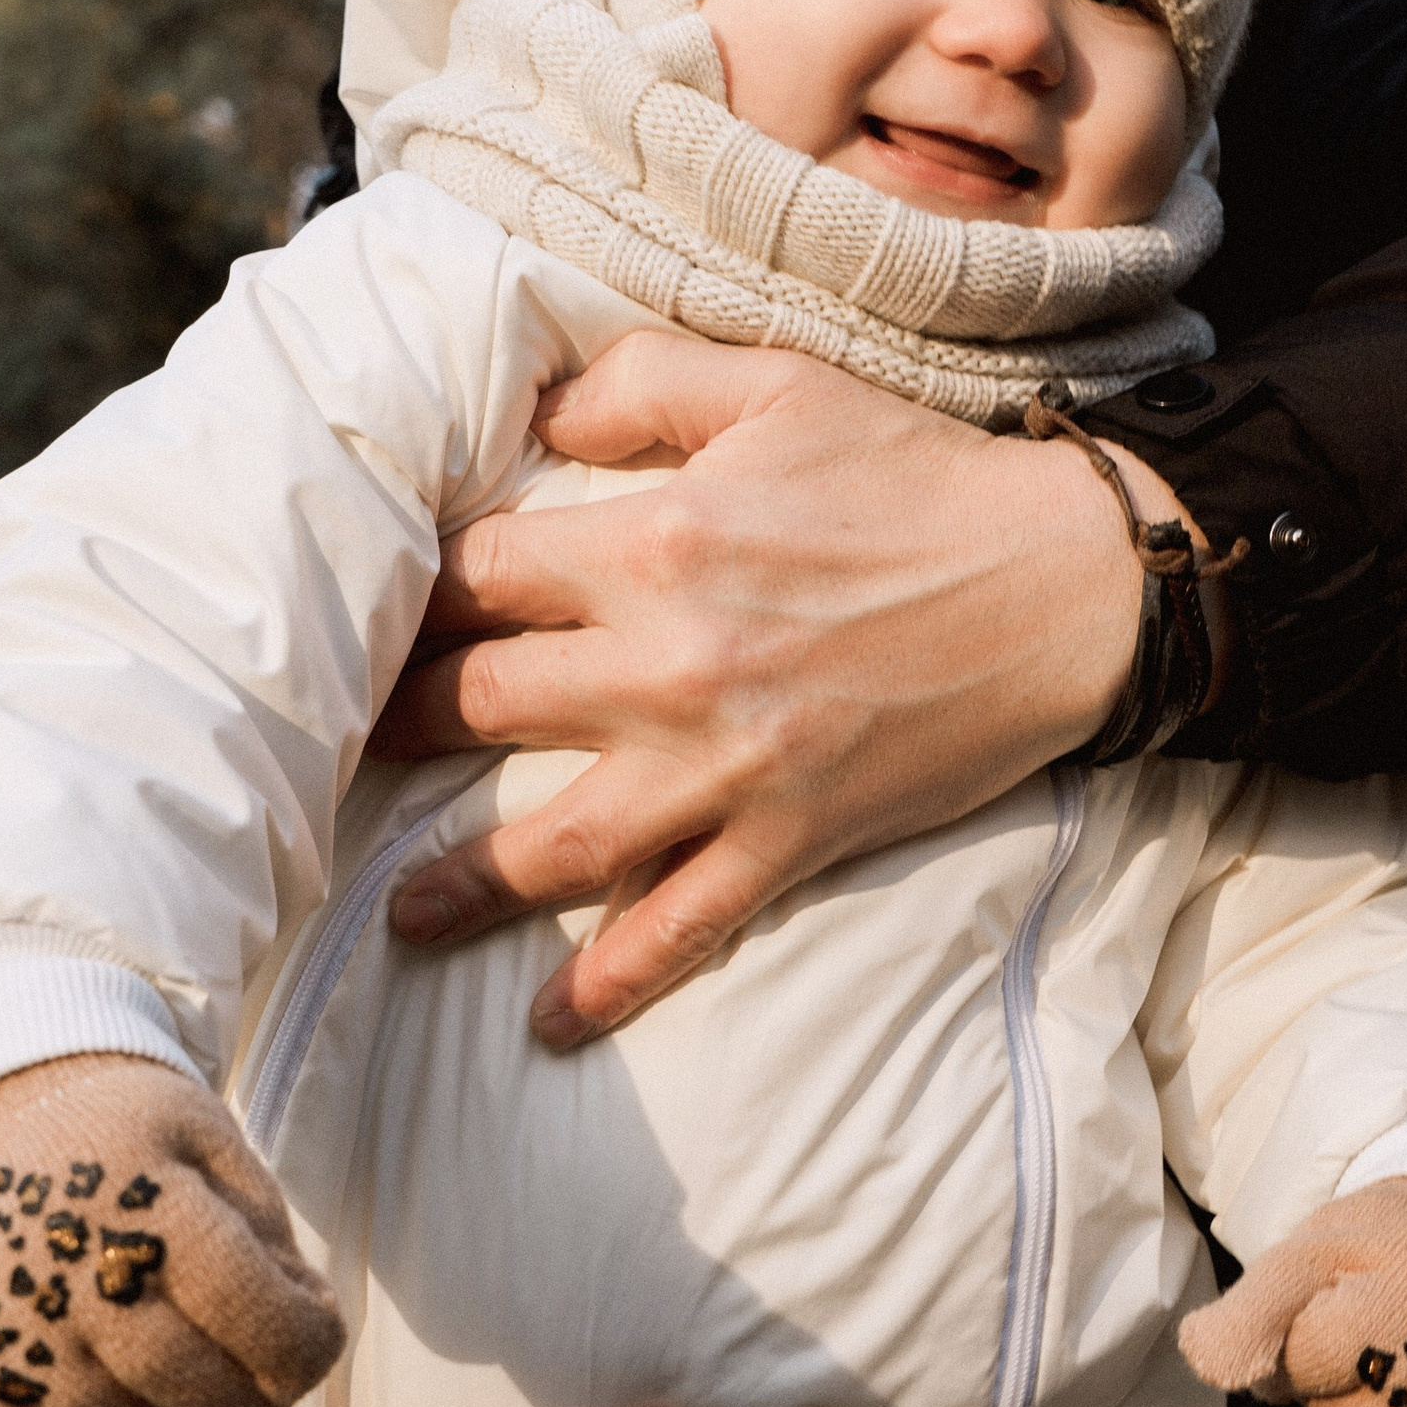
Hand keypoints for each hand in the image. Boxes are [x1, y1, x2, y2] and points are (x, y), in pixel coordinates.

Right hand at [0, 1054, 344, 1406]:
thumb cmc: (132, 1142)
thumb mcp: (214, 1146)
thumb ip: (268, 1241)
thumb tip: (300, 1341)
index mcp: (145, 1197)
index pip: (253, 1313)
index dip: (306, 1347)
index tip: (314, 1337)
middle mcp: (69, 1271)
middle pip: (201, 1387)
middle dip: (256, 1400)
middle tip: (263, 1380)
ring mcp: (11, 1336)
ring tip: (183, 1364)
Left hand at [369, 334, 1151, 1041]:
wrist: (1065, 584)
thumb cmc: (917, 475)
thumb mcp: (778, 384)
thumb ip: (642, 385)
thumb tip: (537, 414)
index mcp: (656, 541)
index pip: (478, 575)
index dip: (410, 593)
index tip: (366, 618)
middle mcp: (671, 660)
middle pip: (484, 705)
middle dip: (399, 729)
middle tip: (341, 751)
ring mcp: (727, 766)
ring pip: (557, 843)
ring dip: (466, 885)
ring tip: (403, 913)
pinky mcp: (789, 837)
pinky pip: (684, 926)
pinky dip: (612, 982)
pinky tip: (551, 1022)